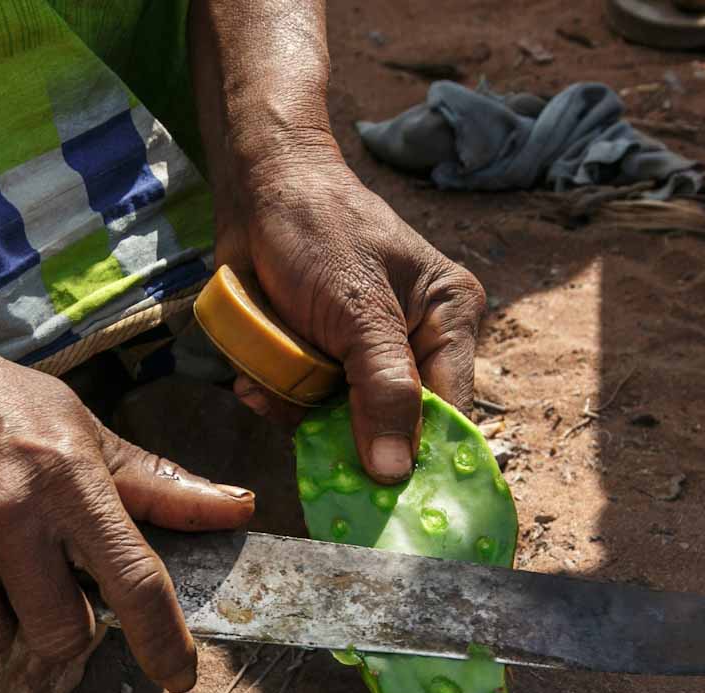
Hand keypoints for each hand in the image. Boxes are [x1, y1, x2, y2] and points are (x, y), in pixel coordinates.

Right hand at [0, 305, 255, 692]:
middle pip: (62, 635)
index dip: (163, 641)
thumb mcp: (81, 428)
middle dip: (60, 624)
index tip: (178, 676)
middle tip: (41, 579)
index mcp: (70, 481)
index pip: (134, 581)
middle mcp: (10, 516)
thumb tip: (239, 509)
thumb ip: (156, 483)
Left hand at [216, 154, 484, 484]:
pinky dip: (278, 397)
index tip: (385, 493)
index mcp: (448, 319)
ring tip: (268, 381)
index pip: (450, 410)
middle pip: (394, 426)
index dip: (421, 456)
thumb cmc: (318, 228)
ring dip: (299, 411)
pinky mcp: (324, 359)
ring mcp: (366, 355)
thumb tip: (396, 472)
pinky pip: (307, 405)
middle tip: (305, 424)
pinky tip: (254, 378)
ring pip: (342, 422)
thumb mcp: (357, 309)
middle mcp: (416, 342)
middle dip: (343, 429)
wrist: (255, 187)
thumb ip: (382, 389)